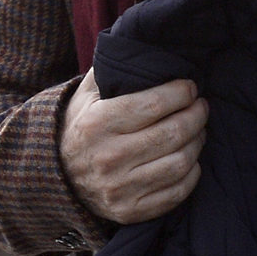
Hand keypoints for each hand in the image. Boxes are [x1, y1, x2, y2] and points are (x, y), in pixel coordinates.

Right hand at [60, 69, 207, 224]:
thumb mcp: (86, 95)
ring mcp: (120, 188)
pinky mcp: (131, 211)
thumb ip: (113, 70)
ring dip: (198, 142)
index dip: (181, 93)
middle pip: (172, 133)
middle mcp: (108, 157)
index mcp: (98, 124)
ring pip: (180, 162)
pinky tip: (190, 158)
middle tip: (201, 106)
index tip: (190, 87)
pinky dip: (192, 173)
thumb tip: (143, 44)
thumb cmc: (80, 128)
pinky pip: (177, 192)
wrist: (55, 179)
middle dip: (196, 115)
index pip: (154, 104)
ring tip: (198, 130)